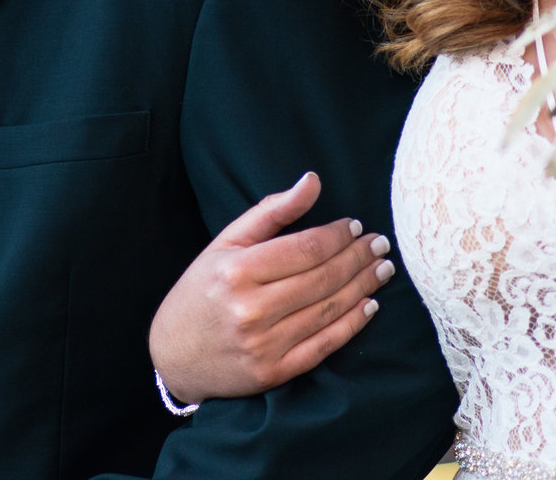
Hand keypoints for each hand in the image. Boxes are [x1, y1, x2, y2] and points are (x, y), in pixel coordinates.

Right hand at [147, 171, 395, 403]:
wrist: (173, 355)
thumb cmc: (200, 291)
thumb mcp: (225, 243)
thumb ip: (271, 212)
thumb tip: (312, 181)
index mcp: (237, 271)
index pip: (305, 249)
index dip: (337, 236)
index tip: (356, 226)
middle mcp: (250, 308)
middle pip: (322, 278)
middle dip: (357, 258)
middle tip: (381, 245)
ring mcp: (264, 344)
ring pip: (327, 310)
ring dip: (362, 287)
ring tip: (382, 269)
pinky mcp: (274, 372)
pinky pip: (324, 346)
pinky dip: (351, 325)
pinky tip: (369, 306)